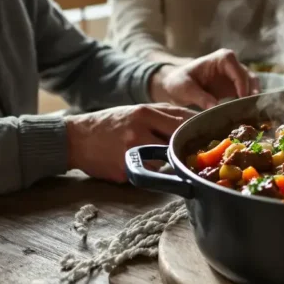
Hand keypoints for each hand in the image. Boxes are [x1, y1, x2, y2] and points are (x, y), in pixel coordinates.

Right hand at [65, 104, 195, 181]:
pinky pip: (149, 173)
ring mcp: (131, 154)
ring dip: (169, 162)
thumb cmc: (111, 122)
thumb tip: (195, 118)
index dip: (196, 130)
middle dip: (185, 148)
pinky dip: (152, 171)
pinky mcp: (125, 171)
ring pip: (165, 162)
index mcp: (144, 114)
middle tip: (193, 151)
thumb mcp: (137, 110)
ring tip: (168, 159)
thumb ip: (165, 113)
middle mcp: (139, 133)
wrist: (75, 139)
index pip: (181, 122)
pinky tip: (146, 166)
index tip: (208, 134)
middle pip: (176, 144)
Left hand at [149, 49, 259, 109]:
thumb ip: (200, 97)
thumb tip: (214, 108)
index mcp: (222, 59)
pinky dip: (248, 104)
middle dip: (252, 93)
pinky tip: (246, 116)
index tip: (242, 100)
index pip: (238, 71)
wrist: (176, 86)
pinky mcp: (236, 87)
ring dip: (253, 99)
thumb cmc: (179, 82)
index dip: (243, 85)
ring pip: (253, 86)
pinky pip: (248, 94)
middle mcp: (232, 65)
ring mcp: (235, 76)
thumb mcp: (185, 89)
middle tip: (251, 110)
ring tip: (250, 114)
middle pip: (250, 78)